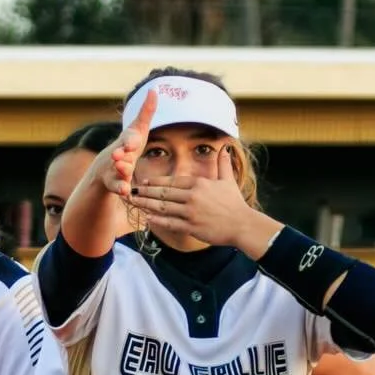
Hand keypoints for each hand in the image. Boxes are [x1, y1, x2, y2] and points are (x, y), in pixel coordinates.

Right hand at [99, 90, 156, 198]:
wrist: (106, 167)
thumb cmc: (128, 145)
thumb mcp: (138, 129)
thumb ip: (146, 112)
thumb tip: (154, 89)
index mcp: (127, 141)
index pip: (129, 139)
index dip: (130, 141)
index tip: (131, 143)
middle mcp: (119, 153)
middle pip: (120, 154)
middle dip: (121, 154)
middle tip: (120, 156)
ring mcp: (115, 168)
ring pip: (118, 169)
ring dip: (121, 170)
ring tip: (123, 170)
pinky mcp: (114, 183)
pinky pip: (117, 186)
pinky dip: (121, 188)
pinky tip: (126, 191)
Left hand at [130, 142, 254, 248]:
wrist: (243, 225)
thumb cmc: (235, 203)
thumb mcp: (228, 181)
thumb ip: (222, 164)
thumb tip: (225, 147)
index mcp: (199, 184)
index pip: (173, 181)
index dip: (156, 182)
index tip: (145, 181)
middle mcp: (192, 196)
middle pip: (163, 193)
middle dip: (146, 192)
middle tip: (131, 190)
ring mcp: (191, 212)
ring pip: (163, 207)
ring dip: (146, 204)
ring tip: (134, 203)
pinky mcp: (192, 227)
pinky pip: (170, 223)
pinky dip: (158, 221)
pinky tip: (147, 218)